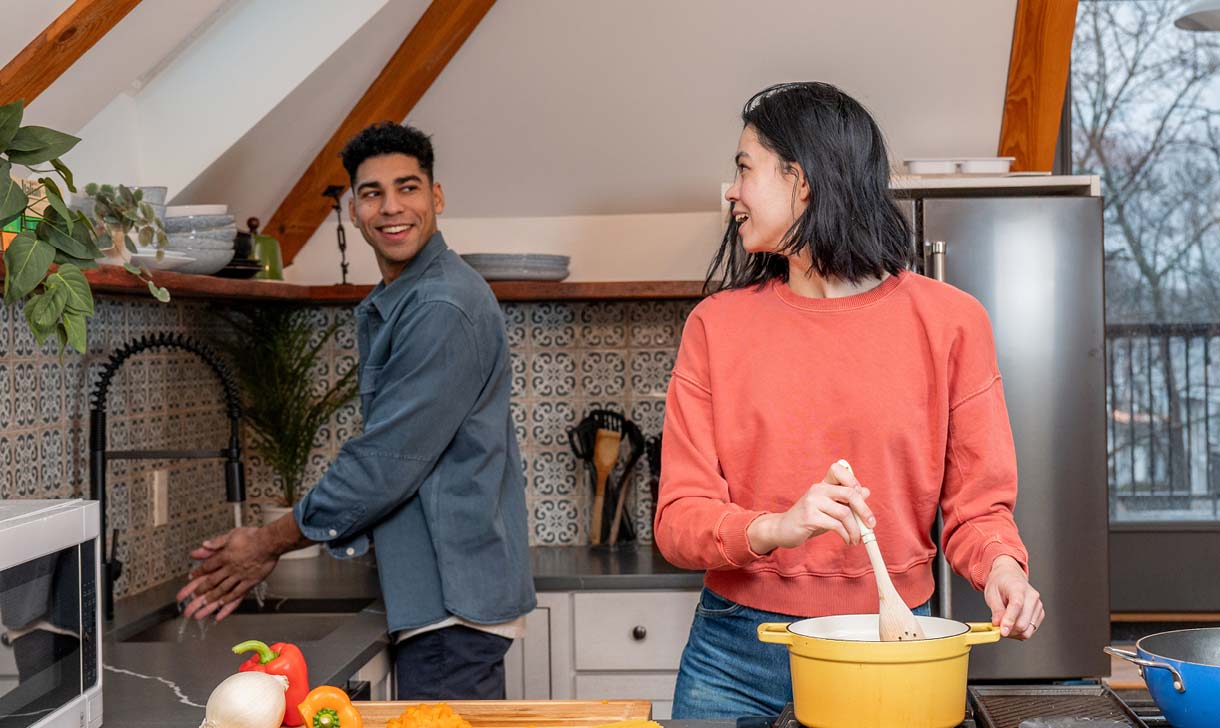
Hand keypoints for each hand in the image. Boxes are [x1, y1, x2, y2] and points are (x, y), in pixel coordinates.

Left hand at [175, 527, 277, 621]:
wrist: (271, 542)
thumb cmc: (253, 536)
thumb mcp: (231, 535)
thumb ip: (216, 543)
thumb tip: (202, 547)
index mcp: (224, 557)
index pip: (206, 568)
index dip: (196, 574)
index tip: (189, 579)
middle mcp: (229, 569)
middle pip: (210, 583)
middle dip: (198, 594)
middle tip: (189, 603)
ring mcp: (239, 577)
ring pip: (221, 592)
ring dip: (209, 602)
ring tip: (200, 611)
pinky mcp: (250, 583)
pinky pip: (237, 596)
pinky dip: (228, 605)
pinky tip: (221, 611)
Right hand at [748, 460, 875, 552]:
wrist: (782, 530)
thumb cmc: (808, 519)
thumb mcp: (828, 508)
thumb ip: (845, 500)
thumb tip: (866, 491)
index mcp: (822, 484)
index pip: (839, 470)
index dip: (853, 481)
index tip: (861, 499)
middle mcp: (817, 489)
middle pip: (849, 493)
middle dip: (865, 510)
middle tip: (871, 525)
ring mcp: (812, 502)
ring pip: (845, 513)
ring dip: (855, 530)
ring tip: (856, 539)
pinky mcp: (809, 517)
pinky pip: (835, 525)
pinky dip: (846, 535)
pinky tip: (847, 540)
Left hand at [984, 555, 1042, 638]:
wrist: (1009, 576)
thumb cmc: (1000, 583)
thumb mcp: (991, 593)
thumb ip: (996, 610)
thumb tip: (998, 625)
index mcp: (1018, 588)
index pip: (1017, 606)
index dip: (1009, 621)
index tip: (1002, 632)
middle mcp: (1032, 596)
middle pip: (1024, 622)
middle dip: (1009, 630)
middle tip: (998, 629)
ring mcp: (1038, 605)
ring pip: (1028, 629)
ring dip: (1015, 633)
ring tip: (1004, 626)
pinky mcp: (1040, 613)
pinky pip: (1032, 629)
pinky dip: (1021, 632)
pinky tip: (1012, 625)